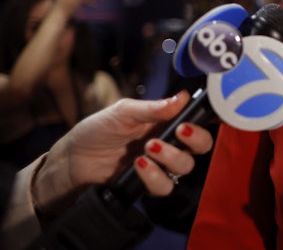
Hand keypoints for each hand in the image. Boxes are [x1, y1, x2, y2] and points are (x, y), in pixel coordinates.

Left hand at [32, 90, 213, 213]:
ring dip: (171, 157)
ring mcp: (160, 165)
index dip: (209, 119)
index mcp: (166, 121)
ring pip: (185, 167)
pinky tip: (139, 164)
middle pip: (201, 146)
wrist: (72, 160)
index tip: (207, 117)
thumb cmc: (97, 130)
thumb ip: (153, 108)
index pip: (198, 120)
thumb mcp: (123, 112)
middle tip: (180, 131)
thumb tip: (182, 97)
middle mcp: (169, 143)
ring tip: (148, 148)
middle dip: (196, 139)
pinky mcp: (148, 184)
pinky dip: (154, 175)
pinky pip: (165, 185)